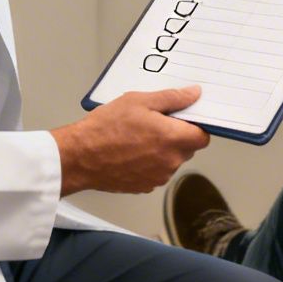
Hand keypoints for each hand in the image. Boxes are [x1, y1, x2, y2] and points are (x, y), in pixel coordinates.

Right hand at [49, 86, 210, 195]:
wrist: (79, 157)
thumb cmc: (107, 126)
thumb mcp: (139, 101)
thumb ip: (172, 98)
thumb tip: (195, 94)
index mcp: (173, 139)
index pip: (203, 137)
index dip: (195, 126)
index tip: (181, 118)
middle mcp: (170, 162)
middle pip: (187, 149)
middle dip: (177, 136)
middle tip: (153, 123)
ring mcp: (157, 178)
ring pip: (171, 161)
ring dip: (163, 151)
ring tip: (137, 138)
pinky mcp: (144, 187)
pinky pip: (156, 172)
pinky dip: (149, 163)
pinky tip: (130, 153)